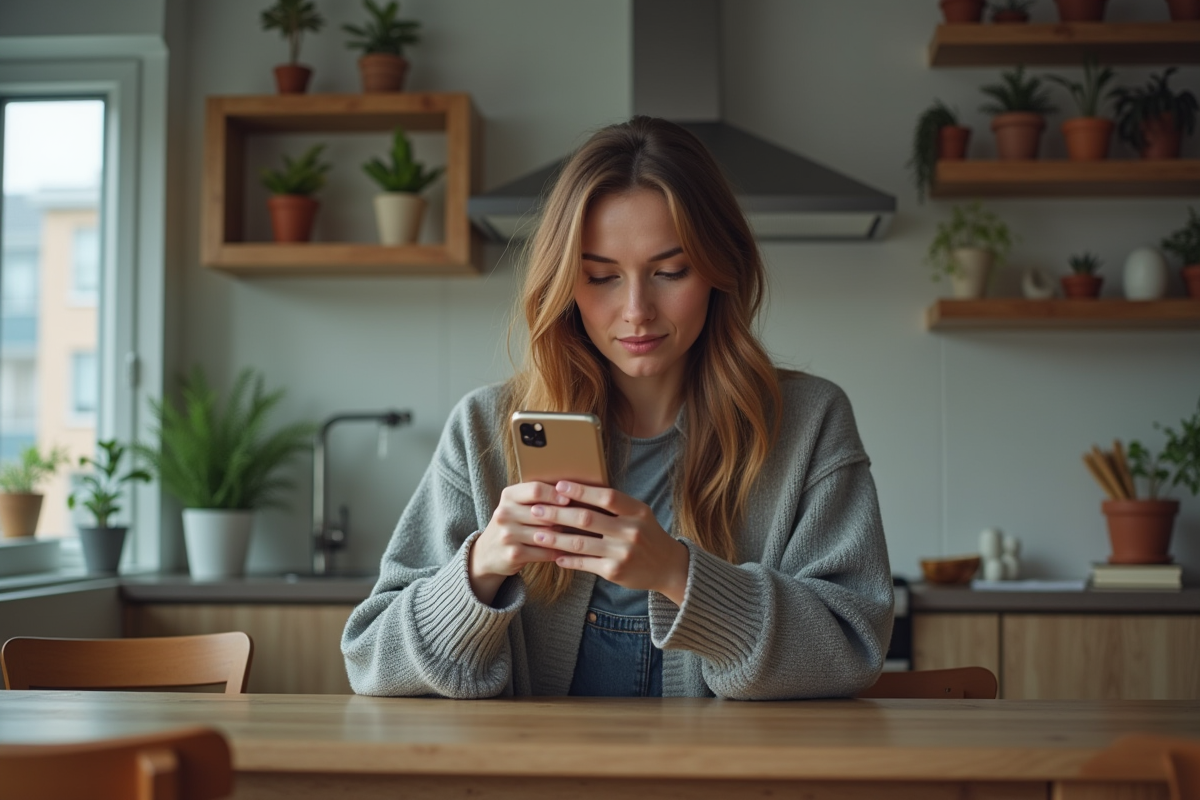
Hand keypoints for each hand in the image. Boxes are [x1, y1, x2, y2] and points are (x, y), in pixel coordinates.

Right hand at [469, 481, 571, 603]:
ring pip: (547, 533)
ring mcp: (508, 535)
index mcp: (508, 496)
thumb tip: (572, 491)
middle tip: (579, 519)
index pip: (536, 490)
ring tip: (576, 534)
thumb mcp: (516, 504)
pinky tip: (566, 550)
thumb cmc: (512, 523)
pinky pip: (545, 552)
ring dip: (563, 535)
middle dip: (564, 517)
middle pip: (544, 512)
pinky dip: (558, 551)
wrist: (487, 553)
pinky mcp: (514, 554)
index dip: (555, 494)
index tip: (570, 499)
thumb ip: (537, 496)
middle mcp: (504, 513)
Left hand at [525, 481, 689, 605]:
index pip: (606, 497)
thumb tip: (577, 491)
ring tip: (537, 534)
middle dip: (558, 514)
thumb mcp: (639, 514)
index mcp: (637, 511)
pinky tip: (554, 556)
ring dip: (555, 539)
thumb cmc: (647, 534)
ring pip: (581, 544)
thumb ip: (615, 505)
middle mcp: (631, 531)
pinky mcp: (615, 572)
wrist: (668, 566)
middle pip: (587, 519)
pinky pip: (585, 563)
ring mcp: (622, 553)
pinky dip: (568, 560)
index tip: (558, 486)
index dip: (581, 491)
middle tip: (536, 510)